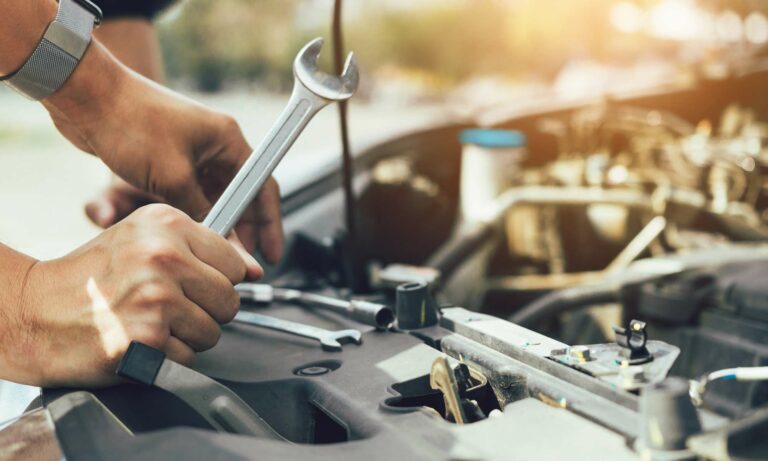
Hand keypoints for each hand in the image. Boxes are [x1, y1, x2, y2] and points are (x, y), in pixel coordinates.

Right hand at [16, 204, 260, 386]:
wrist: (34, 312)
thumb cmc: (89, 277)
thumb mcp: (141, 239)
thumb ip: (201, 249)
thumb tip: (255, 270)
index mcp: (166, 224)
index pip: (235, 261)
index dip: (218, 279)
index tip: (193, 284)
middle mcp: (164, 257)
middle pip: (230, 299)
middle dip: (205, 310)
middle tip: (166, 307)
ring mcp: (157, 299)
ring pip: (214, 331)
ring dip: (187, 336)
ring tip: (149, 321)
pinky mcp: (150, 339)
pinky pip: (190, 357)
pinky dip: (169, 357)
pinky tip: (139, 340)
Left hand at [44, 42, 283, 262]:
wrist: (86, 97)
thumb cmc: (131, 124)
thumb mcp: (172, 178)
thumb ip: (202, 213)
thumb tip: (223, 243)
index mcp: (228, 140)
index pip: (263, 186)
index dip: (270, 223)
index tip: (271, 252)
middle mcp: (215, 144)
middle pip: (242, 195)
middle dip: (244, 229)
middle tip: (243, 260)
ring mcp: (192, 150)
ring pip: (216, 196)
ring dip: (218, 222)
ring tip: (216, 252)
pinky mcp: (170, 157)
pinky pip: (192, 192)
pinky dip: (195, 213)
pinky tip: (192, 233)